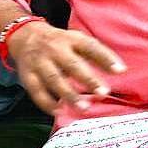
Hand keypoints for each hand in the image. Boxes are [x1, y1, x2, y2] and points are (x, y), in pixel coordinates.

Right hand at [7, 21, 125, 113]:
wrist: (25, 36)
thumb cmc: (61, 43)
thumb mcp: (79, 41)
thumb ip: (99, 55)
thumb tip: (122, 71)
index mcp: (72, 40)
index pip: (91, 47)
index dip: (106, 58)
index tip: (121, 71)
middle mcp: (55, 50)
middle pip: (72, 65)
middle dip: (88, 80)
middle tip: (103, 93)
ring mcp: (40, 63)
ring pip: (54, 80)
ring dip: (69, 95)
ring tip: (84, 107)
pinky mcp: (27, 76)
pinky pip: (37, 91)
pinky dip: (47, 103)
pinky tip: (59, 111)